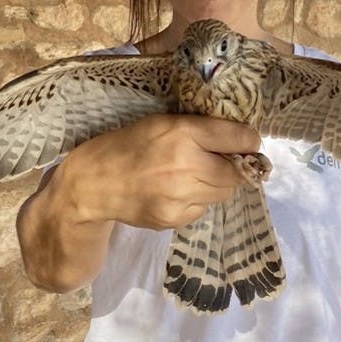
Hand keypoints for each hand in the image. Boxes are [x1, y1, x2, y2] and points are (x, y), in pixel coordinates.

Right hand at [58, 113, 260, 229]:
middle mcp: (185, 164)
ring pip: (223, 192)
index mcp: (183, 132)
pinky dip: (197, 200)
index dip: (248, 140)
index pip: (240, 138)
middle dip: (234, 166)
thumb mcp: (162, 123)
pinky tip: (175, 191)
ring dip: (217, 184)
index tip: (247, 142)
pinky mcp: (173, 218)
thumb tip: (243, 141)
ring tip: (192, 174)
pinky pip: (203, 209)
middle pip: (237, 172)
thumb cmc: (129, 144)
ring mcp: (179, 195)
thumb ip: (200, 130)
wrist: (92, 183)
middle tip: (221, 160)